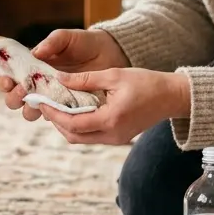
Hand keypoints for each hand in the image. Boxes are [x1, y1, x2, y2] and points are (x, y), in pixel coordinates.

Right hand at [0, 29, 128, 117]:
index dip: (4, 81)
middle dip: (14, 98)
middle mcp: (39, 85)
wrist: (111, 55)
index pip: (11, 77)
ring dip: (30, 109)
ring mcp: (53, 98)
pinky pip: (55, 117)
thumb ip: (53, 41)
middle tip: (23, 91)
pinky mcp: (68, 109)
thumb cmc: (85, 43)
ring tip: (39, 102)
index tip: (8, 81)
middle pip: (16, 99)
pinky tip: (56, 110)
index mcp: (33, 67)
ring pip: (32, 112)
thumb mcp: (68, 38)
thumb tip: (35, 53)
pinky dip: (53, 116)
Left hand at [35, 68, 190, 145]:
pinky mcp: (118, 138)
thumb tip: (60, 78)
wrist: (172, 97)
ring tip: (56, 106)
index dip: (54, 114)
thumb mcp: (114, 75)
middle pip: (73, 136)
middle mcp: (112, 135)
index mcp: (110, 119)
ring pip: (81, 138)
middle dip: (56, 121)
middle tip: (45, 104)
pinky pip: (91, 136)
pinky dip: (79, 125)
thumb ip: (85, 79)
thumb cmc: (146, 83)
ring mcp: (115, 139)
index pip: (73, 123)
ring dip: (66, 124)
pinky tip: (73, 110)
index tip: (42, 101)